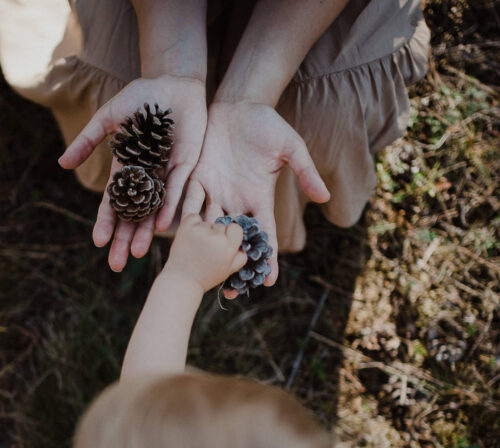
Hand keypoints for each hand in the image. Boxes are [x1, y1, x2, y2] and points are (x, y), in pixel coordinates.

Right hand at [59, 76, 206, 271]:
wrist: (172, 83)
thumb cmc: (139, 98)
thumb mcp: (108, 118)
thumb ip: (87, 141)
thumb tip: (62, 164)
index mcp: (125, 168)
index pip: (113, 202)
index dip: (106, 222)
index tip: (97, 242)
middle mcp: (145, 177)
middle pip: (132, 215)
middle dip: (123, 239)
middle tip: (116, 265)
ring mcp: (165, 174)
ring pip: (153, 210)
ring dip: (145, 232)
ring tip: (136, 255)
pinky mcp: (185, 166)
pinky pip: (176, 192)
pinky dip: (168, 209)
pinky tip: (162, 227)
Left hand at [165, 214, 247, 292]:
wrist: (182, 280)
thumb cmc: (206, 277)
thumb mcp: (228, 270)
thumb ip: (240, 257)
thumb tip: (244, 246)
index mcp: (229, 248)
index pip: (236, 228)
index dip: (230, 234)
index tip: (223, 242)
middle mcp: (216, 238)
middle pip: (221, 225)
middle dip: (216, 234)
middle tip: (206, 250)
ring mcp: (201, 231)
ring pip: (207, 223)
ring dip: (203, 231)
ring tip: (197, 247)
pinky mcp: (187, 228)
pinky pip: (194, 217)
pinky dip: (193, 224)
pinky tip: (191, 237)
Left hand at [182, 101, 329, 292]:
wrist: (240, 104)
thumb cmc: (268, 125)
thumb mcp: (291, 147)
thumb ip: (305, 171)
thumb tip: (325, 197)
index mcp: (259, 197)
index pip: (263, 234)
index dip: (266, 257)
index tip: (268, 282)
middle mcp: (236, 200)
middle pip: (235, 239)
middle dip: (233, 264)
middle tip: (232, 291)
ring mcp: (215, 190)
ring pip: (209, 226)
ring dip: (206, 248)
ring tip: (200, 272)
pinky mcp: (197, 176)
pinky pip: (187, 200)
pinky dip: (182, 216)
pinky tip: (174, 234)